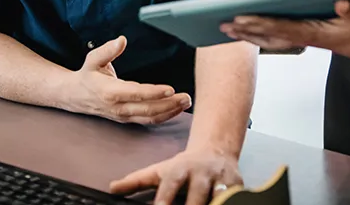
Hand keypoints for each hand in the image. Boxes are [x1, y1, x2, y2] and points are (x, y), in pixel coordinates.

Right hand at [61, 35, 191, 124]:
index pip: (136, 94)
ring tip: (185, 102)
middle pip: (147, 109)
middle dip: (169, 104)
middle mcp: (118, 107)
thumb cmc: (87, 75)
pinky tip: (175, 109)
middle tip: (186, 97)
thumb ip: (108, 50)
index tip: (170, 88)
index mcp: (110, 92)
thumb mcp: (93, 59)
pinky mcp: (127, 119)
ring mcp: (123, 116)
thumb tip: (121, 40)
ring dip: (170, 112)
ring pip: (149, 118)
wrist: (75, 96)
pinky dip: (163, 117)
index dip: (154, 92)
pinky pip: (147, 120)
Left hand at [110, 147, 241, 204]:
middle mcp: (201, 173)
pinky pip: (236, 198)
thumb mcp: (160, 170)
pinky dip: (231, 202)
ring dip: (214, 204)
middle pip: (196, 199)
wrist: (215, 150)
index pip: (169, 189)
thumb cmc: (183, 167)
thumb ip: (136, 181)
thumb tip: (111, 188)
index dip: (163, 202)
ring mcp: (221, 179)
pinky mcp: (238, 185)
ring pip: (220, 198)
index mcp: (179, 169)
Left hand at [221, 0, 349, 61]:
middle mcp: (305, 37)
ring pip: (271, 38)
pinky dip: (261, 34)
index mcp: (314, 32)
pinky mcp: (307, 36)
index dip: (259, 23)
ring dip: (249, 34)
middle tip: (221, 24)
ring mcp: (304, 38)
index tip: (240, 18)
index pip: (281, 27)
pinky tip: (249, 31)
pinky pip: (278, 37)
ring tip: (228, 29)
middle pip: (269, 35)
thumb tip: (341, 1)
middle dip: (245, 30)